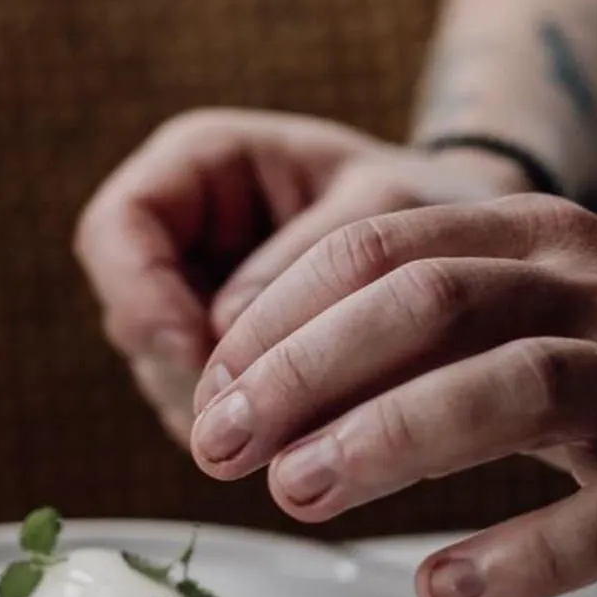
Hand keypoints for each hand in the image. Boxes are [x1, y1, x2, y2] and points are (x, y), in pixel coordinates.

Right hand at [74, 110, 530, 443]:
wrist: (478, 252)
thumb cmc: (436, 207)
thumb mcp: (387, 210)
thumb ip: (308, 260)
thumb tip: (219, 337)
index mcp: (202, 162)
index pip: (117, 228)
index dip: (143, 295)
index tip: (202, 353)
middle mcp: (183, 232)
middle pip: (132, 314)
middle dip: (189, 374)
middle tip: (261, 416)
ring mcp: (195, 302)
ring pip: (161, 375)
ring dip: (222, 413)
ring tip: (310, 423)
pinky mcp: (222, 363)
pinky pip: (202, 410)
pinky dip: (248, 431)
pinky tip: (312, 434)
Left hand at [187, 198, 596, 596]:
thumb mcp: (526, 313)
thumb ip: (408, 335)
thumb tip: (248, 392)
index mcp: (532, 234)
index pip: (377, 248)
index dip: (276, 319)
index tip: (207, 395)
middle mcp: (591, 289)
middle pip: (429, 300)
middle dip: (305, 370)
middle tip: (219, 446)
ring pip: (513, 387)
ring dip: (388, 440)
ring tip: (297, 495)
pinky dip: (519, 556)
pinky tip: (439, 590)